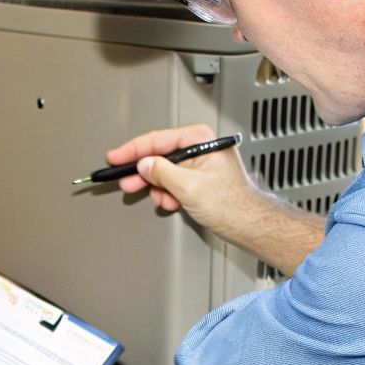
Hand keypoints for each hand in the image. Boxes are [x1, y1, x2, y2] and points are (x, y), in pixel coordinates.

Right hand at [104, 124, 264, 231]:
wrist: (249, 225)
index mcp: (200, 140)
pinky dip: (168, 193)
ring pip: (165, 171)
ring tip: (159, 199)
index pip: (158, 139)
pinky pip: (174, 182)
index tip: (115, 156)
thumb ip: (161, 172)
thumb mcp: (188, 186)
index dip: (132, 150)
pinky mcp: (199, 179)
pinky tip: (170, 203)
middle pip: (160, 155)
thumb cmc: (232, 204)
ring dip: (158, 187)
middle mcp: (200, 148)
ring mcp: (200, 164)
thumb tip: (144, 164)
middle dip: (143, 173)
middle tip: (126, 181)